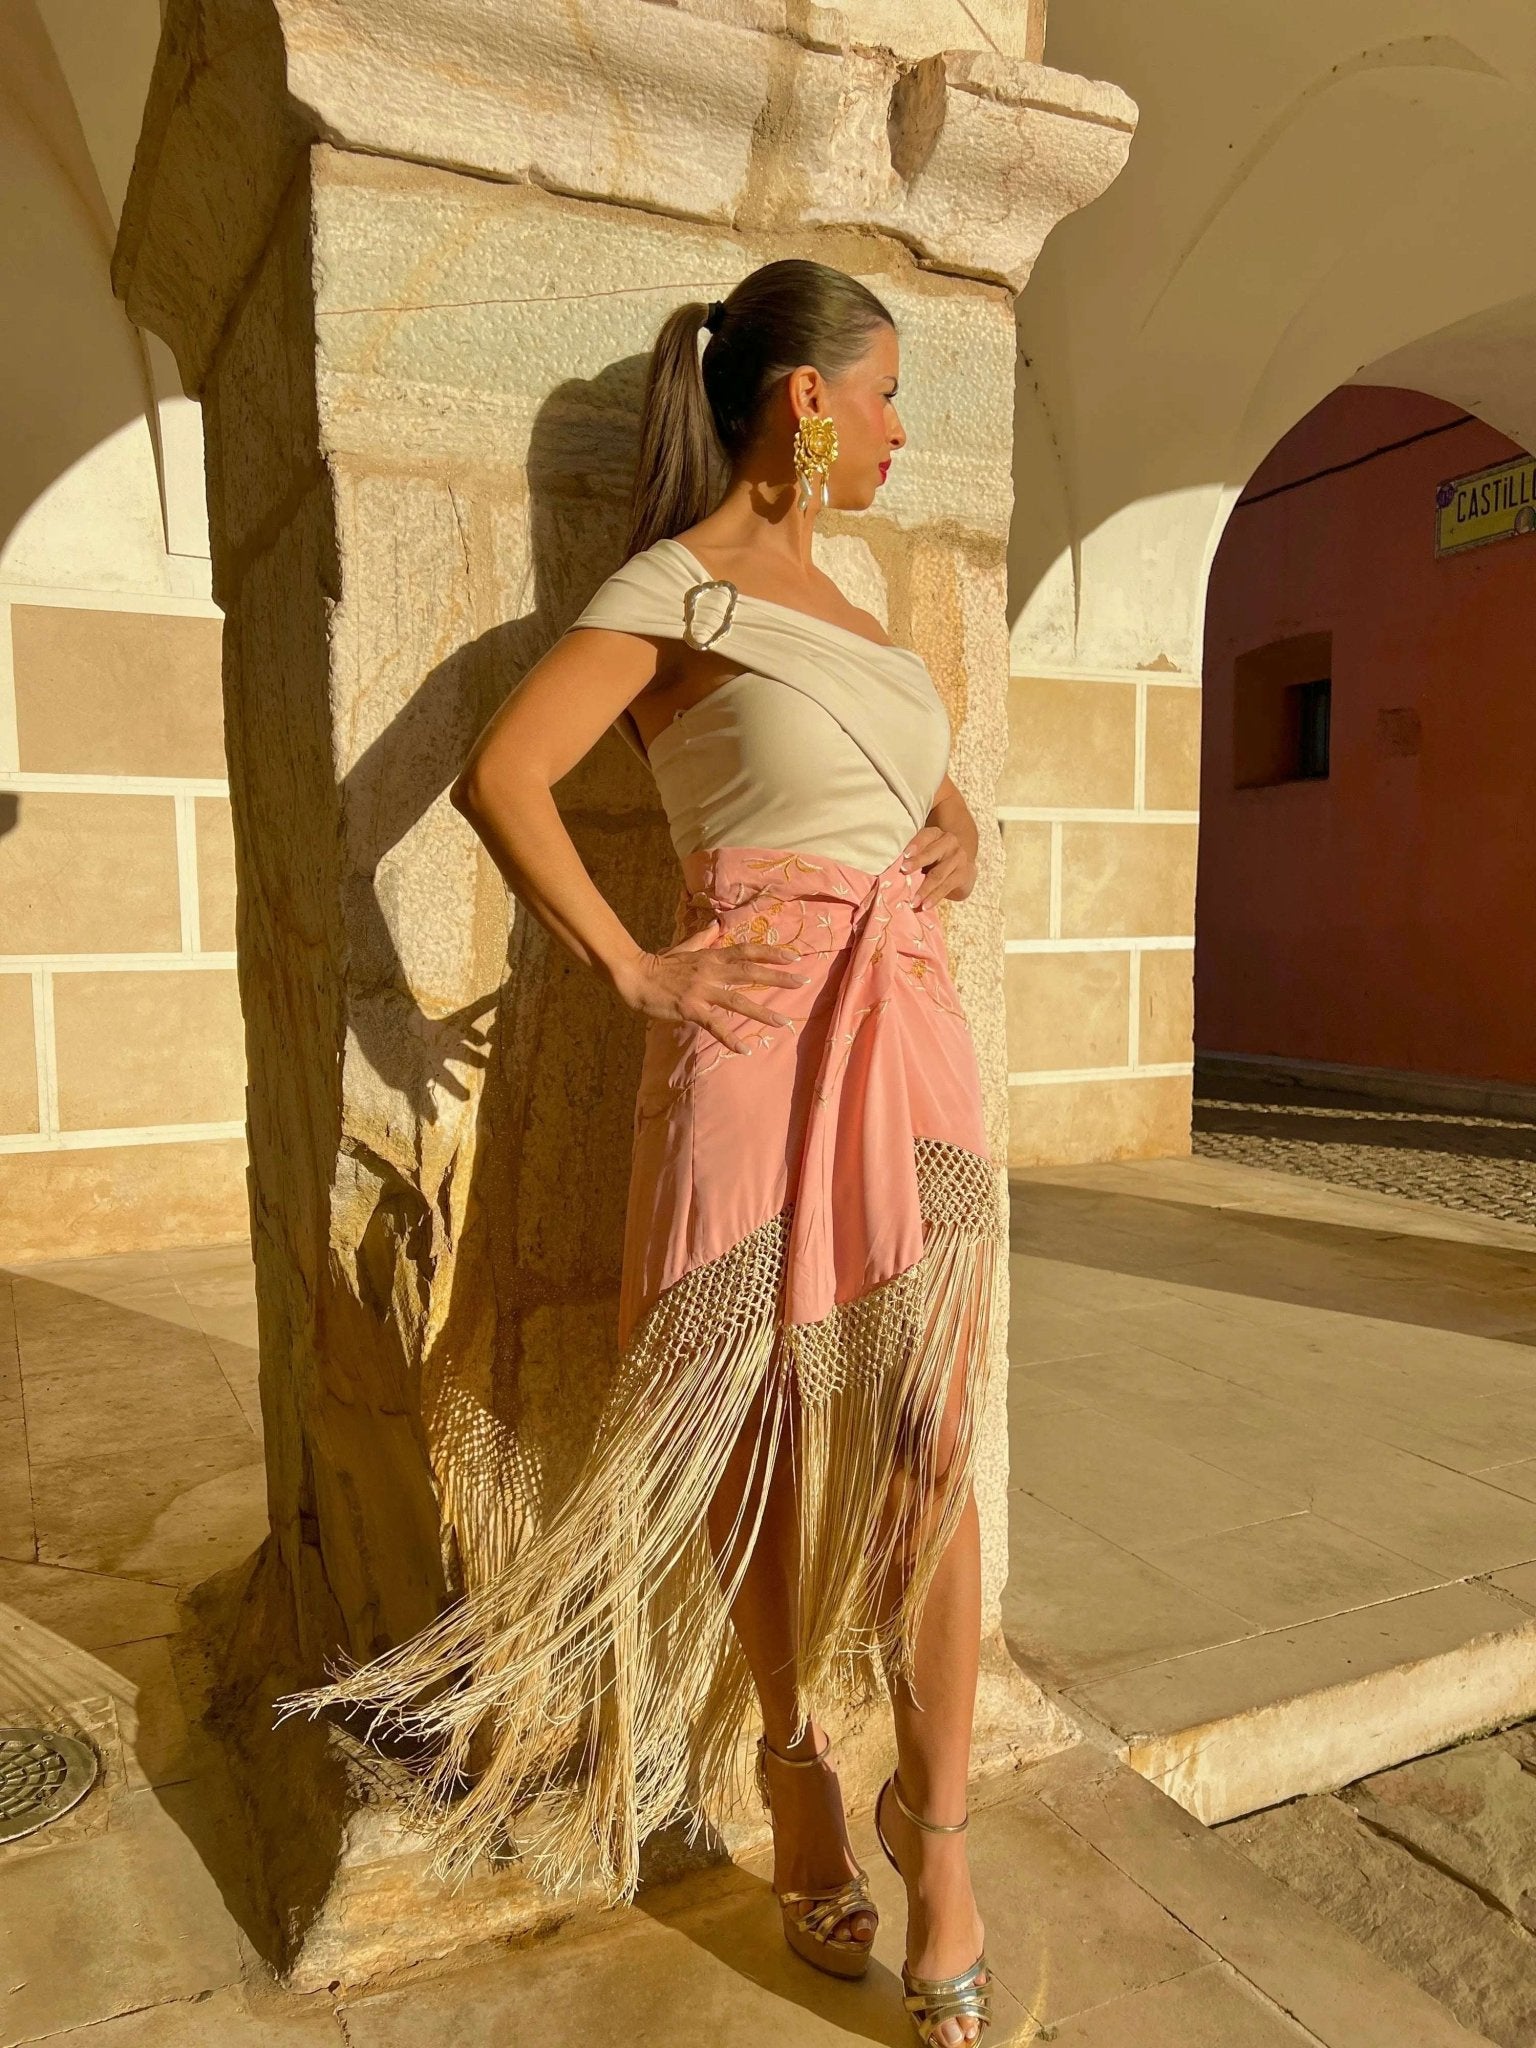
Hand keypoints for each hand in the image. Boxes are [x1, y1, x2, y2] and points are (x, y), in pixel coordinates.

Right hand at [614, 923, 811, 1051]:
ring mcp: (702, 990)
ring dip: (762, 1012)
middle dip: (778, 977)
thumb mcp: (685, 948)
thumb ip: (703, 938)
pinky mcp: (691, 1008)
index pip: (747, 951)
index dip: (771, 953)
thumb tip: (715, 925)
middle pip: (750, 972)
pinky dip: (730, 1037)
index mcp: (712, 956)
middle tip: (802, 981)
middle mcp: (711, 971)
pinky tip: (745, 1049)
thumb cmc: (660, 964)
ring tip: (783, 1022)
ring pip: (738, 1000)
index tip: (794, 957)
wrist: (636, 976)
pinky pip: (715, 1024)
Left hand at [902, 825, 975, 906]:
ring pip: (938, 874)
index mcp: (935, 835)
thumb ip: (912, 857)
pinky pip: (946, 887)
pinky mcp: (963, 874)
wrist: (963, 866)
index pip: (925, 836)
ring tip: (913, 902)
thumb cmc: (935, 859)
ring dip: (924, 889)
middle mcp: (949, 843)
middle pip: (931, 854)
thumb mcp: (925, 852)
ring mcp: (958, 858)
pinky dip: (934, 898)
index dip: (915, 845)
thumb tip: (890, 873)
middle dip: (917, 863)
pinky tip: (924, 906)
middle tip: (903, 871)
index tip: (904, 855)